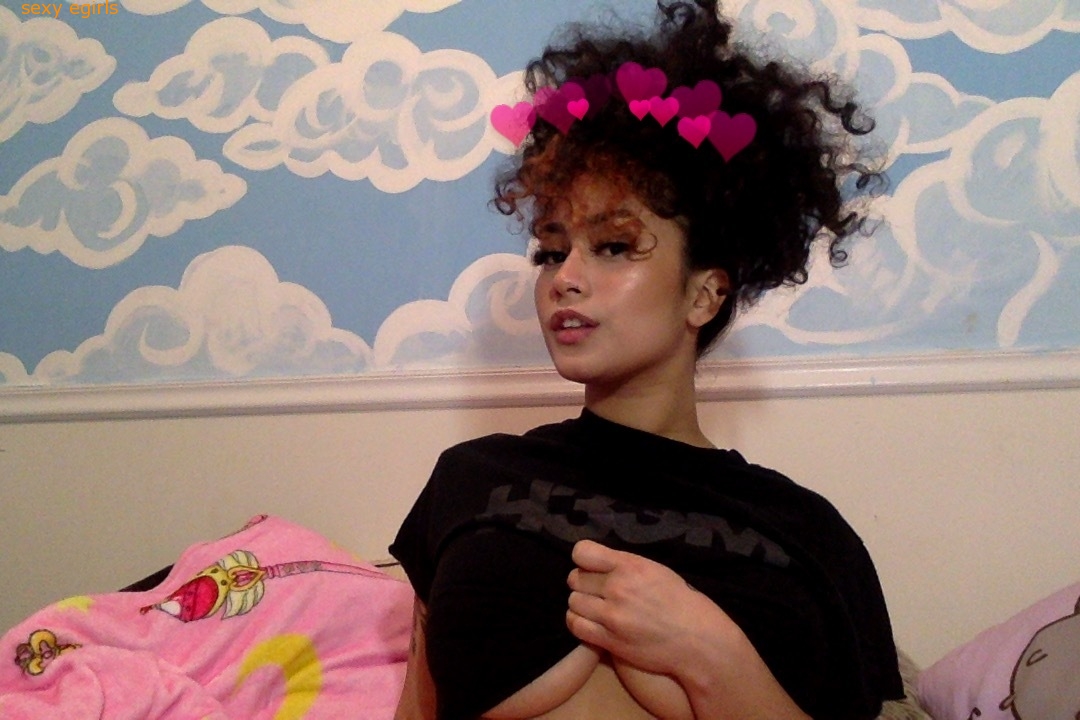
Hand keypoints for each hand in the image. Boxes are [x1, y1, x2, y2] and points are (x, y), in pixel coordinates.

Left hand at [565, 539, 730, 677]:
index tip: (591, 566)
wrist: (696, 640)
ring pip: (573, 602)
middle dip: (584, 583)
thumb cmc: (679, 601)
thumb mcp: (655, 570)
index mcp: (630, 565)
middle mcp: (618, 588)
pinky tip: (591, 622)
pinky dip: (579, 622)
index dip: (583, 559)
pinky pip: (575, 625)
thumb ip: (624, 564)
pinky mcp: (609, 640)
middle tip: (597, 591)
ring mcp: (611, 616)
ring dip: (581, 604)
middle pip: (574, 578)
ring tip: (595, 608)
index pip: (582, 552)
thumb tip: (597, 563)